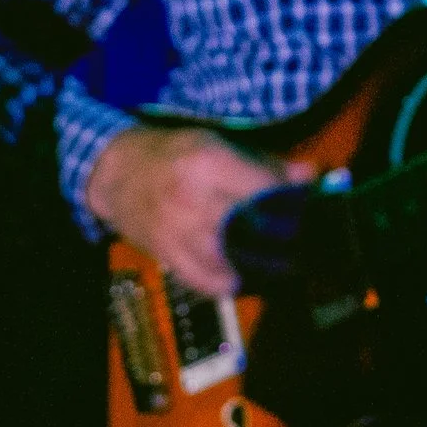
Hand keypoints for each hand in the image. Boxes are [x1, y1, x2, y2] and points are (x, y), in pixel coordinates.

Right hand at [84, 124, 309, 296]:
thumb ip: (266, 161)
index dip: (294, 201)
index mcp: (209, 164)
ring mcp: (177, 232)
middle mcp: (193, 200)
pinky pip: (203, 281)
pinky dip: (227, 284)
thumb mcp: (218, 143)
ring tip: (281, 263)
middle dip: (282, 238)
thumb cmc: (173, 153)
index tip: (310, 208)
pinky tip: (245, 278)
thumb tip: (311, 175)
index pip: (265, 189)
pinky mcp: (166, 256)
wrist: (116, 172)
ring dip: (258, 266)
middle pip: (251, 227)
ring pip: (230, 260)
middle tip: (303, 241)